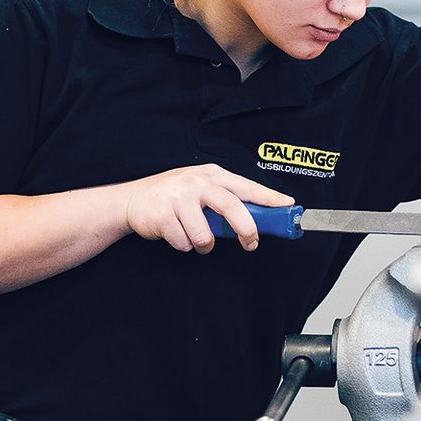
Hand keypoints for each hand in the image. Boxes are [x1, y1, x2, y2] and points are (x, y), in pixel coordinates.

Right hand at [122, 165, 293, 253]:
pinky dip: (183, 245)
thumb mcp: (200, 191)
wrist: (132, 201)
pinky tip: (175, 233)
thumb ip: (225, 201)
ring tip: (194, 236)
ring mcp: (178, 197)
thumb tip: (258, 222)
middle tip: (251, 243)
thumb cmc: (173, 197)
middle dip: (246, 229)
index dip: (269, 197)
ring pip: (205, 235)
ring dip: (203, 244)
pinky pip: (184, 243)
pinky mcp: (163, 215)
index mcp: (211, 174)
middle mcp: (196, 182)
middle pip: (231, 206)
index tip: (288, 205)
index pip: (246, 186)